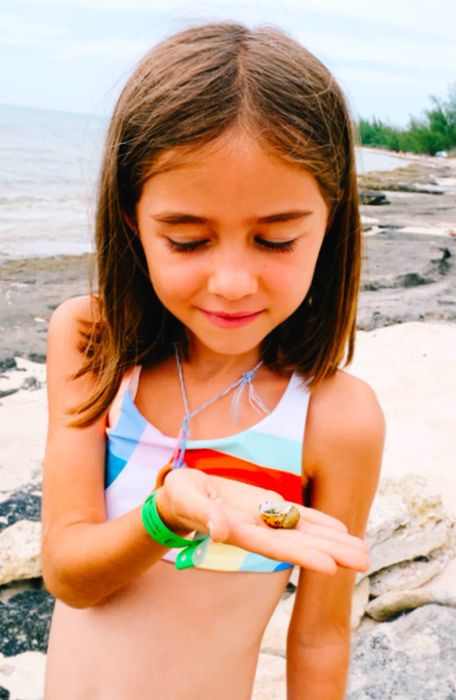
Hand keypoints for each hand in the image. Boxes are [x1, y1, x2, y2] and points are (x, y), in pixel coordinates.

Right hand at [155, 468, 368, 575]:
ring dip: (333, 542)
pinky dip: (319, 522)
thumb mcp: (184, 497)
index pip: (274, 546)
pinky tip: (341, 528)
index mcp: (237, 531)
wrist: (181, 495)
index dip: (302, 556)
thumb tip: (222, 530)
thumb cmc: (179, 495)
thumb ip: (203, 512)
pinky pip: (296, 516)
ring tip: (363, 552)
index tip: (330, 568)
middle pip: (298, 544)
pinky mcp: (266, 506)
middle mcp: (256, 529)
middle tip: (365, 561)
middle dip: (330, 552)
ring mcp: (264, 519)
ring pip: (303, 533)